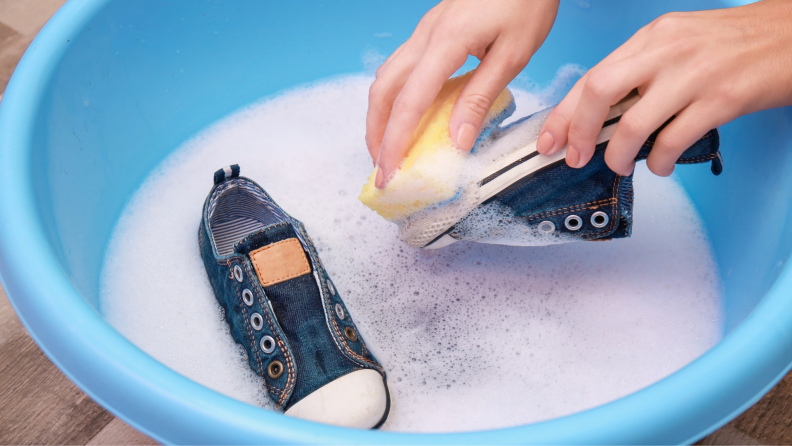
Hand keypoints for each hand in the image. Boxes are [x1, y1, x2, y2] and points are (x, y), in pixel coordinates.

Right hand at [367, 0, 559, 187]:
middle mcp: (424, 36)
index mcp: (446, 42)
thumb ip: (480, 97)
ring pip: (385, 78)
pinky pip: (400, 69)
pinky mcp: (430, 31)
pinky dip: (394, 98)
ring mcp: (423, 32)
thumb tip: (456, 140)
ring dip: (381, 116)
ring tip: (390, 146)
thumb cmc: (527, 2)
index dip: (395, 142)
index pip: (409, 102)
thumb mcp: (512, 55)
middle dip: (376, 132)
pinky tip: (407, 115)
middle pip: (383, 90)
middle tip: (383, 166)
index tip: (389, 173)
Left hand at [537, 0, 791, 175]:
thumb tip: (602, 114)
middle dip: (579, 132)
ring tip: (623, 166)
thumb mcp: (680, 42)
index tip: (549, 139)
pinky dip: (658, 162)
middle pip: (599, 92)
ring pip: (633, 124)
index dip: (564, 112)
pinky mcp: (721, 99)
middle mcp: (666, 51)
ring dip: (620, 156)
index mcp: (652, 36)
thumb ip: (643, 71)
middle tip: (577, 158)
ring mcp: (694, 75)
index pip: (592, 76)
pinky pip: (673, 141)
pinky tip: (660, 165)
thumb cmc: (736, 43)